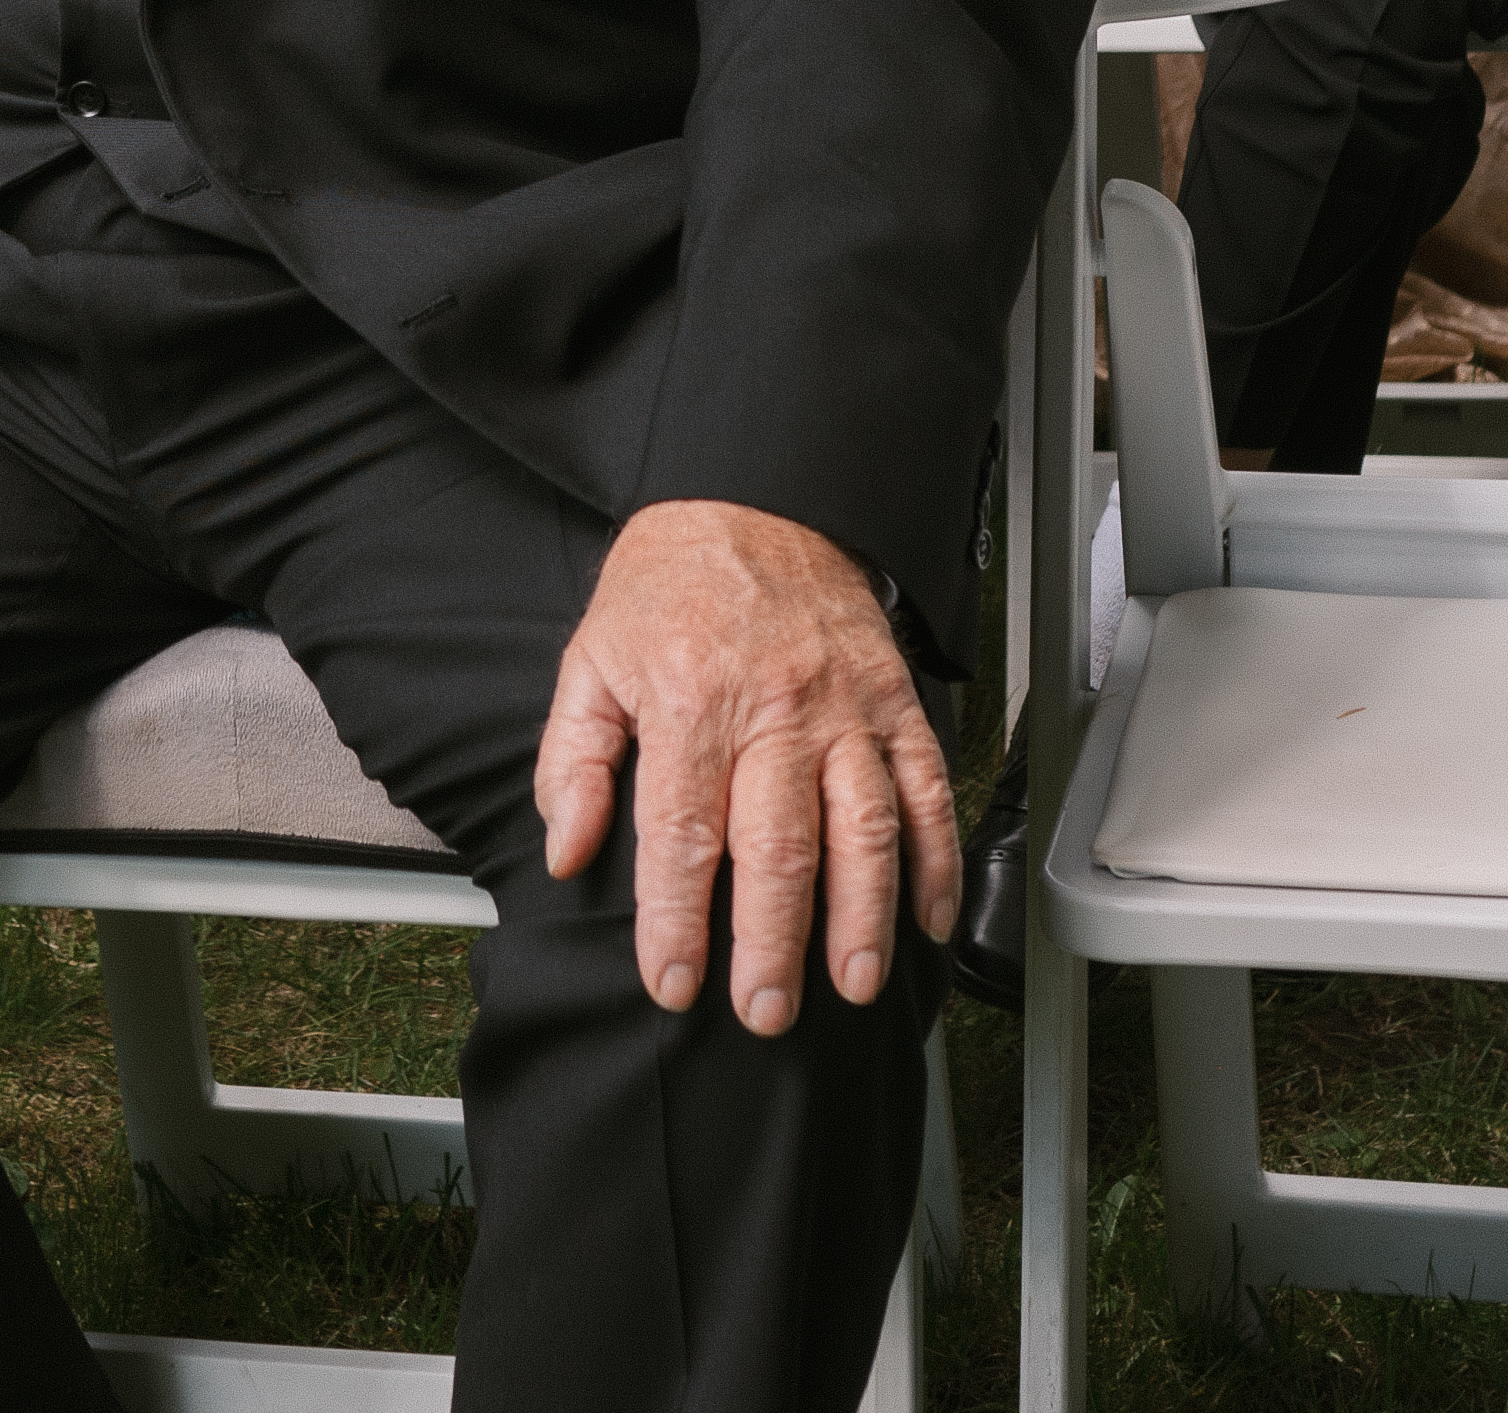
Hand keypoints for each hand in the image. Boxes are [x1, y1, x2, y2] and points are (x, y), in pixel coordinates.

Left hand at [539, 502, 955, 1031]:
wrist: (755, 496)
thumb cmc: (668, 585)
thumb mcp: (591, 660)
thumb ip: (574, 761)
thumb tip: (569, 851)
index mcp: (690, 704)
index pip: (682, 835)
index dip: (676, 921)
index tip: (672, 985)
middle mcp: (774, 711)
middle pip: (779, 847)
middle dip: (773, 943)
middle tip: (767, 1011)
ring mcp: (845, 708)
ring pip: (864, 828)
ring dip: (864, 916)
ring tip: (855, 984)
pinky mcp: (896, 701)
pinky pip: (927, 788)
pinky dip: (938, 858)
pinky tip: (931, 919)